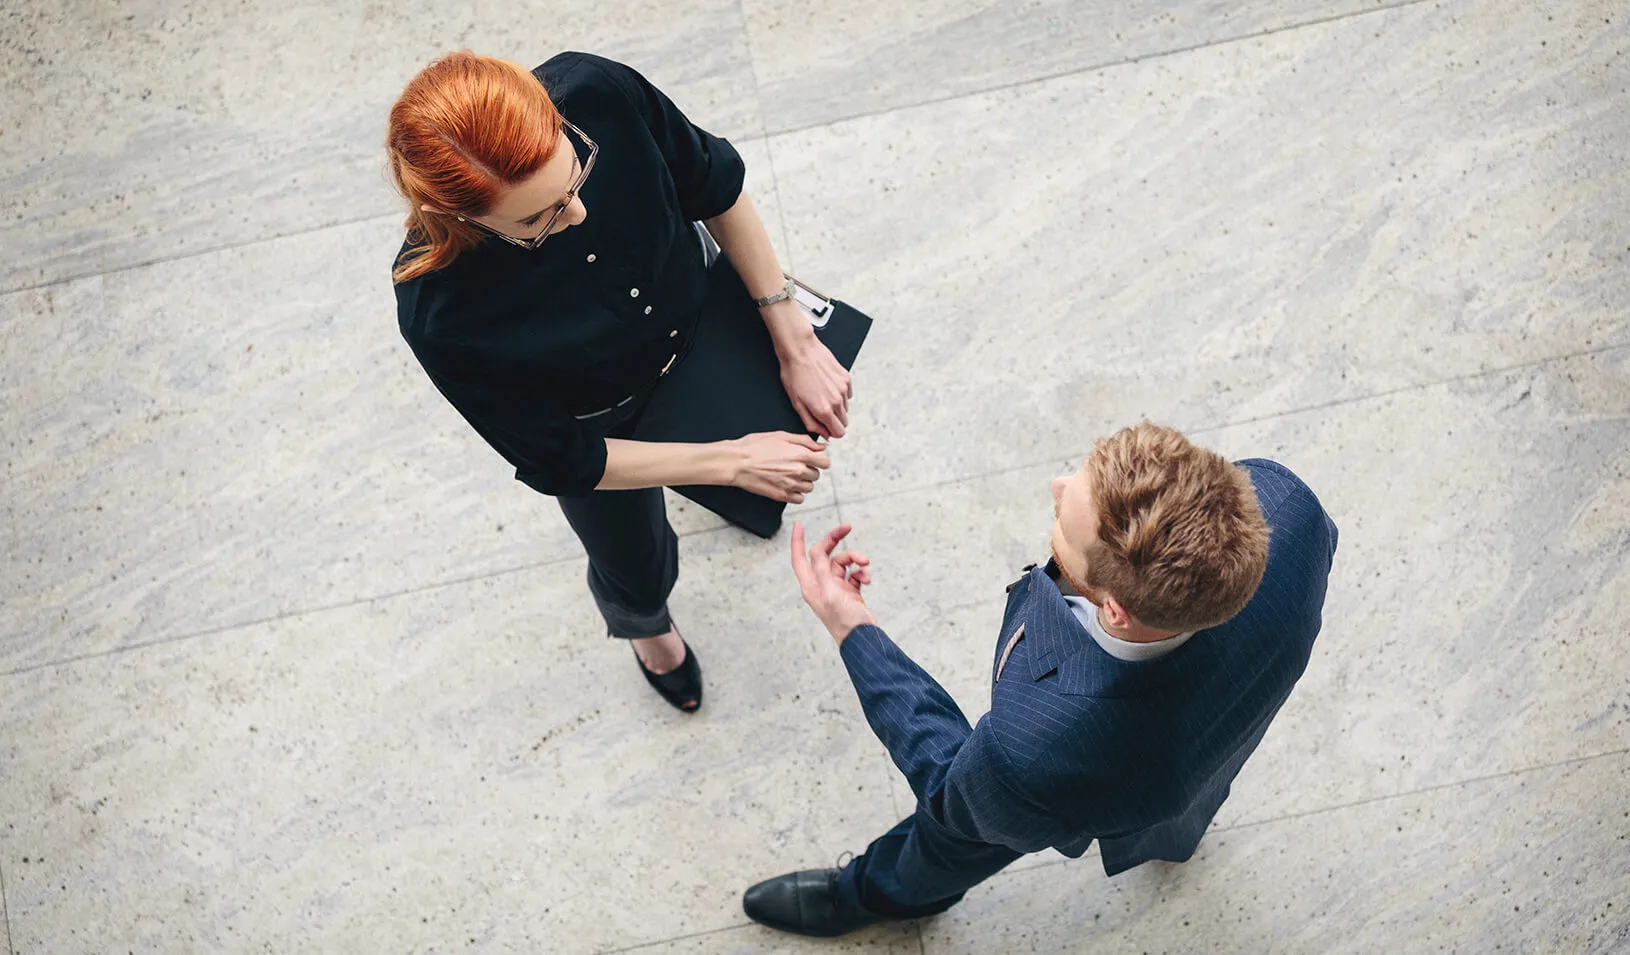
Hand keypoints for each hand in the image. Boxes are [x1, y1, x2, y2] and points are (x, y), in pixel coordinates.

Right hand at [726, 431, 830, 502]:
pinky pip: (799, 499)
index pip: (825, 463)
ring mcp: (791, 485)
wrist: (737, 462)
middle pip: (816, 475)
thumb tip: (822, 447)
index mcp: (802, 455)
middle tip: (794, 465)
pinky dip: (796, 494)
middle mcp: (799, 471)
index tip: (812, 460)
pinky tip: (787, 485)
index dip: (819, 460)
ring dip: (803, 482)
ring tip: (789, 475)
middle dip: (809, 470)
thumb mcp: (781, 436)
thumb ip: (805, 441)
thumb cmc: (755, 446)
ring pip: (809, 488)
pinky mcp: (782, 496)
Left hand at [777, 334, 852, 439]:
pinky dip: (840, 394)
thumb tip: (824, 434)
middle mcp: (837, 401)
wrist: (800, 350)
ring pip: (846, 408)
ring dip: (836, 406)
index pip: (839, 433)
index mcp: (824, 410)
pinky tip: (827, 386)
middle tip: (820, 409)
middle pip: (844, 422)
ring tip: (821, 394)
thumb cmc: (794, 375)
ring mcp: (843, 388)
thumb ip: (812, 423)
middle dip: (834, 420)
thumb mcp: (796, 404)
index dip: (831, 432)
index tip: (825, 426)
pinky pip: (847, 394)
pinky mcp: (846, 378)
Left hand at [789, 522, 877, 644]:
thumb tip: (815, 549)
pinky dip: (862, 573)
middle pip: (824, 555)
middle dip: (835, 541)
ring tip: (865, 565)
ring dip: (855, 560)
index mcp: (811, 586)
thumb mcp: (831, 592)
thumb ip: (822, 569)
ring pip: (843, 563)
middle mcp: (821, 585)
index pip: (799, 558)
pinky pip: (854, 573)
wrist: (864, 639)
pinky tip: (867, 579)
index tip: (799, 525)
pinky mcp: (850, 592)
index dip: (798, 541)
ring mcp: (836, 588)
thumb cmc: (845, 621)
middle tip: (847, 527)